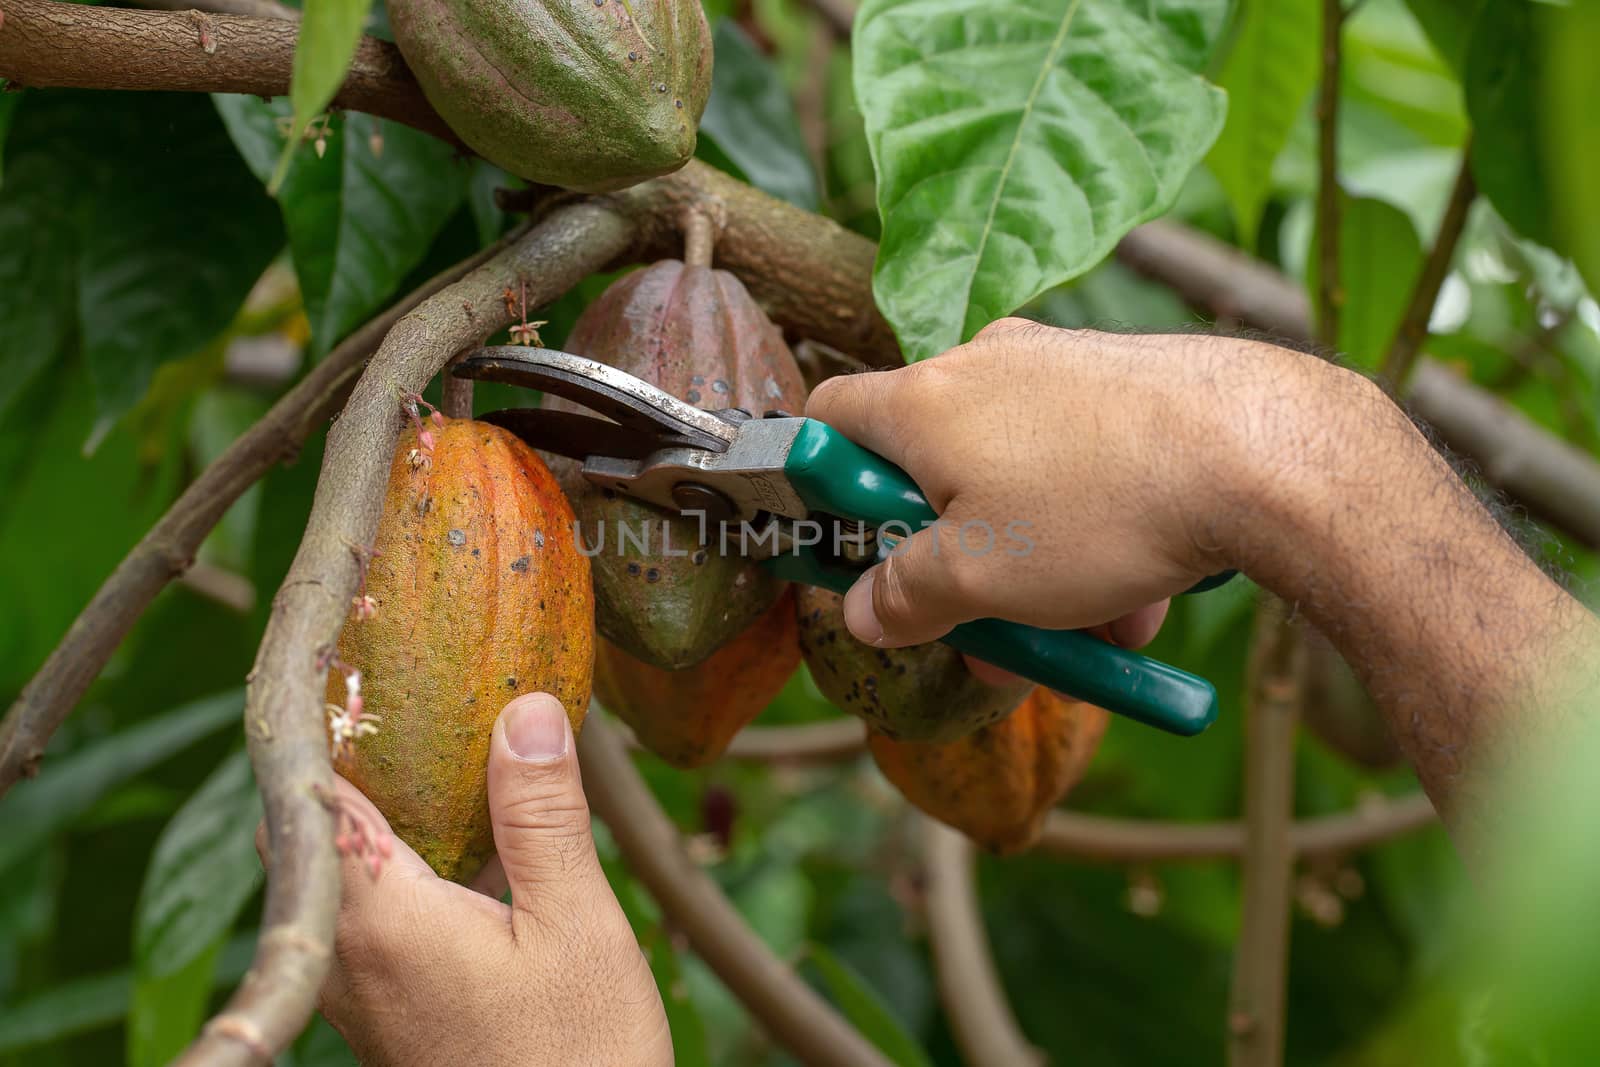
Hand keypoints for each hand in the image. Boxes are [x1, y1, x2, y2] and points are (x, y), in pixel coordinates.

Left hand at [259, 693, 670, 1066]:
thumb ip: (542, 816)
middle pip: (314, 828)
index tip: (354, 650)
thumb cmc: (579, 1060)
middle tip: (411, 685)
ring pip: (340, 873)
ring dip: (379, 806)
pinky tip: (466, 840)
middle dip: (352, 755)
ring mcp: (363, 992)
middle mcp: (350, 956)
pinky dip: (401, 858)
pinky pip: (370, 913)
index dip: (328, 717)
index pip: (317, 794)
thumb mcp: (578, 926)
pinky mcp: (390, 1014)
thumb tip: (526, 709)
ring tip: (442, 743)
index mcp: (382, 919)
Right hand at [805, 319, 1325, 646]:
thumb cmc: (1099, 507)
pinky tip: (1140, 601)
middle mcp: (987, 365)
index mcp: (924, 401)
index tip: (855, 548)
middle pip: (932, 465)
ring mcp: (1063, 367)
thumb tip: (863, 612)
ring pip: (1020, 479)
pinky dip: (1097, 532)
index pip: (829, 421)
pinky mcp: (1130, 383)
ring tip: (1086, 633)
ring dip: (1036, 563)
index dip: (824, 488)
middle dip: (955, 557)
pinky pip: (1086, 467)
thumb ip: (904, 597)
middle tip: (981, 626)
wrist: (1264, 452)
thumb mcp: (978, 578)